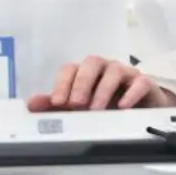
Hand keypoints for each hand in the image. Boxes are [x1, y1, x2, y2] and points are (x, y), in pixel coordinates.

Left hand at [26, 55, 175, 111]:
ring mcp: (125, 74)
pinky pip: (139, 82)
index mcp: (85, 72)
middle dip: (82, 83)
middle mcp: (104, 68)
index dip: (62, 84)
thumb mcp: (79, 109)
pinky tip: (122, 106)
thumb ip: (55, 107)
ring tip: (97, 110)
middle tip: (76, 104)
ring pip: (114, 70)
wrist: (142, 111)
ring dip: (103, 90)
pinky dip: (130, 93)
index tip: (58, 103)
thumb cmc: (107, 106)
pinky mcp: (144, 84)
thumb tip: (30, 104)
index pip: (70, 69)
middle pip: (92, 63)